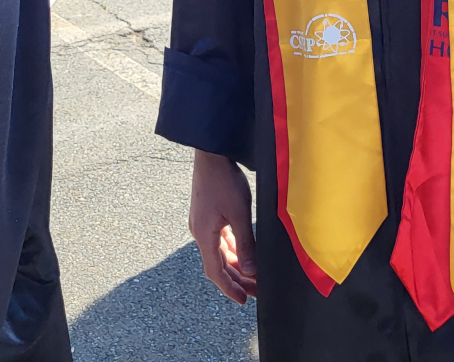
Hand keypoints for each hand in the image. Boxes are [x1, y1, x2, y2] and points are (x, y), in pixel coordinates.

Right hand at [189, 150, 256, 304]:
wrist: (210, 154)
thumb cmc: (224, 180)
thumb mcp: (239, 213)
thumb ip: (245, 243)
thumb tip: (250, 271)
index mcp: (204, 234)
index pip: (215, 271)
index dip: (229, 288)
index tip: (244, 300)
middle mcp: (199, 232)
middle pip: (217, 264)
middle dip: (236, 280)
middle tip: (254, 292)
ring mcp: (202, 223)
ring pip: (218, 253)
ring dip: (234, 265)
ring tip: (251, 276)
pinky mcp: (206, 215)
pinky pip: (219, 240)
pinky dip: (231, 250)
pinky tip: (242, 253)